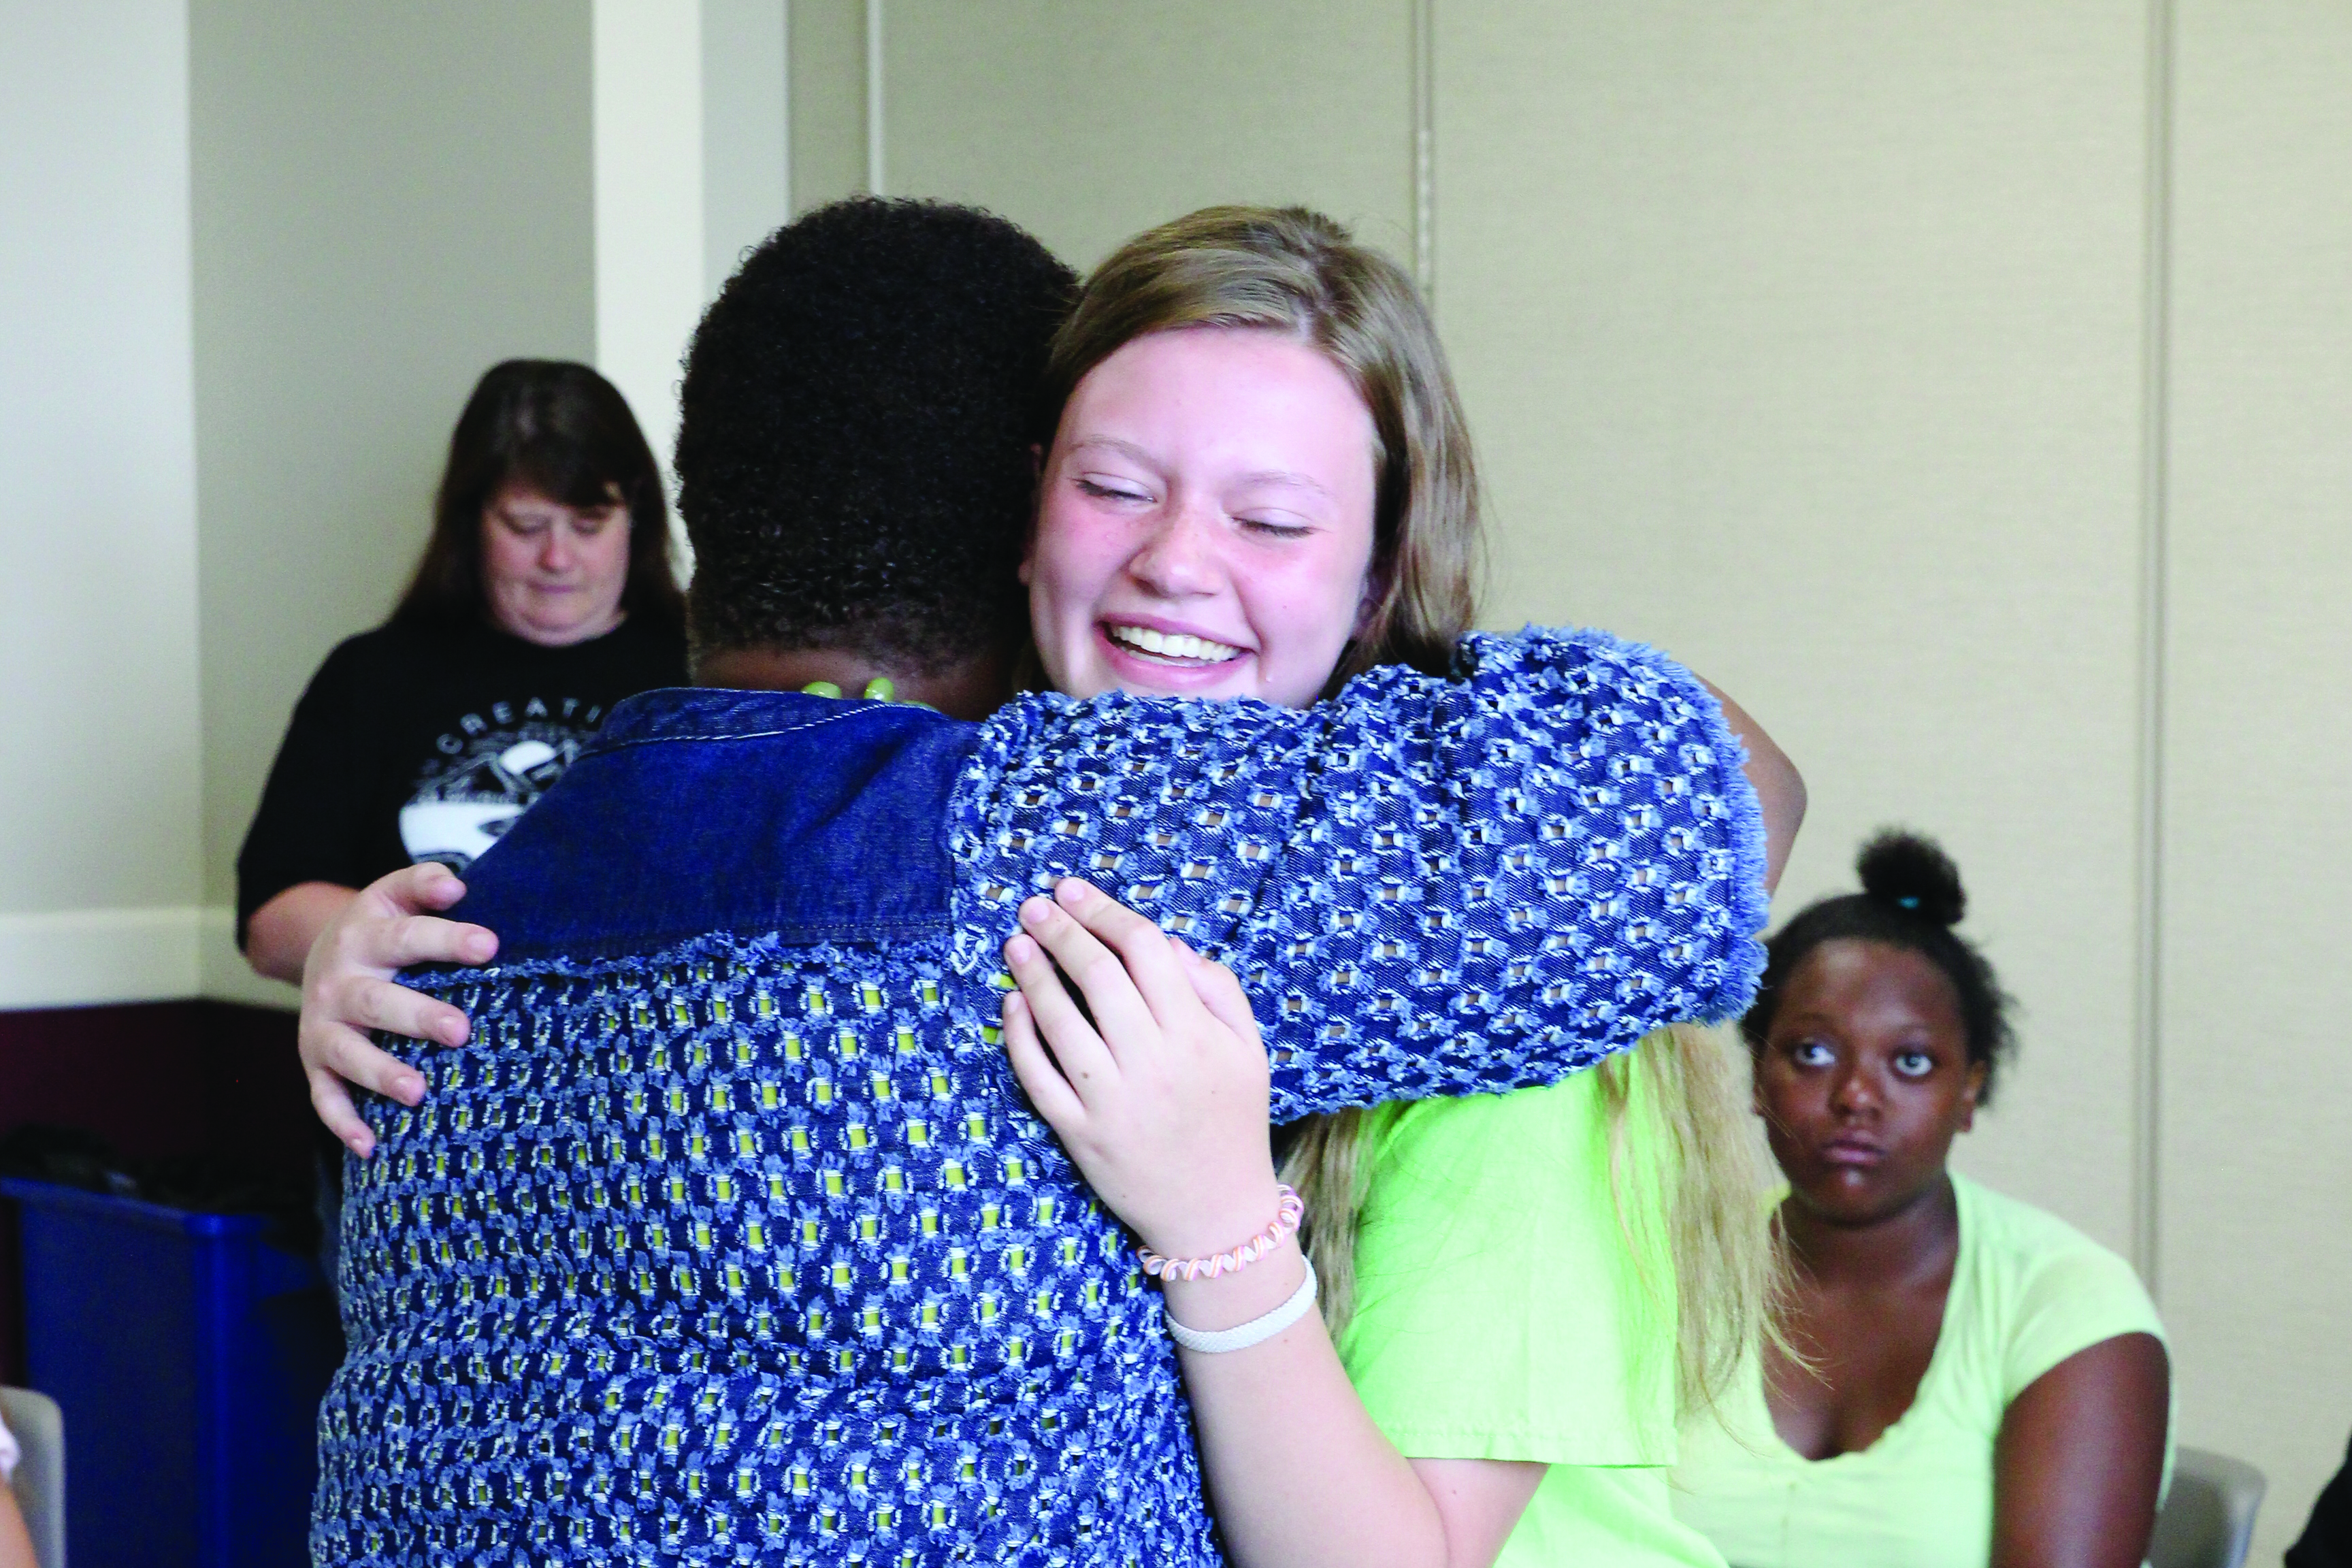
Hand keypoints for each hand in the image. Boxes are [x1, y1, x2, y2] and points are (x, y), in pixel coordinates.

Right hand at [299, 863, 496, 1156]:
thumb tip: (456, 885)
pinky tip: (372, 1146)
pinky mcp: (315, 1063)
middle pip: (377, 1001)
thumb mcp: (394, 896)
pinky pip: (325, 1097)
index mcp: (365, 936)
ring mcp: (323, 1027)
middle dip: (418, 1017)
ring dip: (381, 1073)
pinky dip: (344, 1123)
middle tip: (461, 1030)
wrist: (315, 954)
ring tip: (418, 1092)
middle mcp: (339, 982)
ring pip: (348, 1054)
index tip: (489, 945)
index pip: (406, 935)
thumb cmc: (382, 929)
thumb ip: (424, 885)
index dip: (446, 939)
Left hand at [999, 877, 1279, 1261]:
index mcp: (1197, 1035)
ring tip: (1015, 943)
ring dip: (1033, 975)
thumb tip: (1166, 945)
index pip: (1146, 951)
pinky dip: (1019, 1037)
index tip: (1074, 891)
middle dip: (1061, 932)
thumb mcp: (1248, 1049)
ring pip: (1061, 1022)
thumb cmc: (1233, 1119)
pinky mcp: (1080, 1135)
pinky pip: (1038, 1077)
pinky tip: (1011, 1004)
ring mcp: (1112, 1101)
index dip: (1106, 913)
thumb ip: (1217, 989)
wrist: (1216, 1213)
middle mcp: (1153, 1063)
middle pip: (1099, 977)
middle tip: (1034, 906)